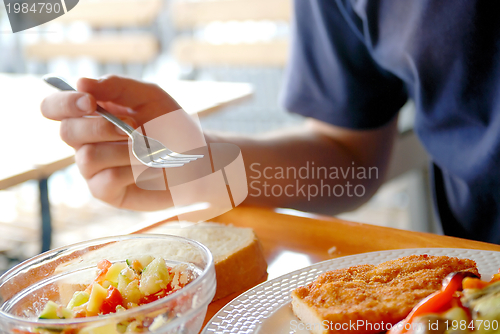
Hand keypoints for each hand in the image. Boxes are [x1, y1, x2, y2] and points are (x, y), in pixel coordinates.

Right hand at [41, 75, 180, 210]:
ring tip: (149, 151)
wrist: (196, 159)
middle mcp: (86, 141)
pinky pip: (105, 180)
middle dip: (102, 127)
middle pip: (68, 132)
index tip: (89, 101)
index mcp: (91, 115)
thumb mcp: (150, 97)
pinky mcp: (105, 191)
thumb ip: (118, 86)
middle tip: (134, 128)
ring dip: (124, 151)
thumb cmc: (171, 126)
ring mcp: (93, 169)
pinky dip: (132, 171)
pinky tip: (150, 170)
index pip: (54, 107)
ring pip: (88, 157)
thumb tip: (80, 82)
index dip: (63, 103)